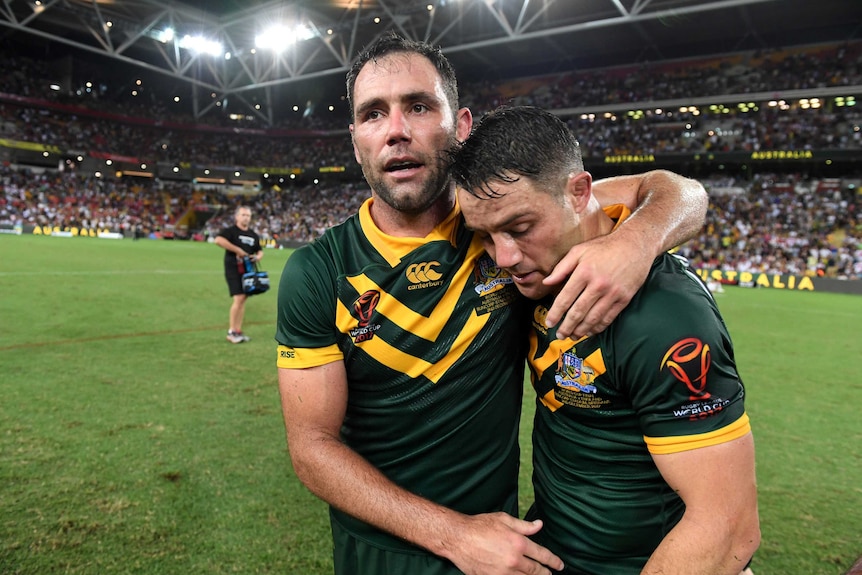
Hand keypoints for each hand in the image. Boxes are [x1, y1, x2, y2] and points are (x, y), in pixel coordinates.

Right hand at [445, 513, 563, 574]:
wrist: (458, 538)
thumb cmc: (480, 525)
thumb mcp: (504, 519)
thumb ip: (524, 525)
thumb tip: (539, 525)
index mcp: (518, 543)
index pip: (542, 555)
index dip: (553, 561)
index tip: (559, 565)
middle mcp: (514, 560)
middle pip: (536, 571)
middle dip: (545, 573)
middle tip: (550, 573)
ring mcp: (503, 573)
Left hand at [542, 232, 651, 339]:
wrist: (635, 244)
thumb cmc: (605, 247)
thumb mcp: (579, 250)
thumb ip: (561, 267)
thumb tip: (546, 282)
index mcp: (584, 272)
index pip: (565, 298)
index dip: (556, 313)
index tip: (549, 322)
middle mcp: (598, 284)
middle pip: (578, 312)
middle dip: (566, 326)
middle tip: (559, 334)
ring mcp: (612, 293)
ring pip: (593, 318)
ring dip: (581, 330)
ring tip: (572, 335)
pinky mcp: (624, 298)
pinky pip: (608, 318)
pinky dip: (598, 328)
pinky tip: (590, 331)